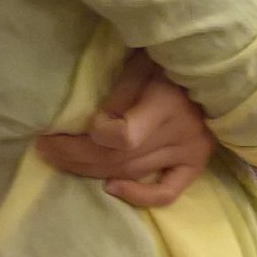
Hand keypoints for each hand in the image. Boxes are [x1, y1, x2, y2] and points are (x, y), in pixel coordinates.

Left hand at [34, 52, 217, 208]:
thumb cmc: (168, 59)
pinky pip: (167, 192)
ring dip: (91, 170)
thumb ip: (118, 95)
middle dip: (75, 155)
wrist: (211, 67)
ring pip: (131, 172)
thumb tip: (92, 128)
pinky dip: (139, 197)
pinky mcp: (195, 163)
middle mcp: (180, 133)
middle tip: (45, 148)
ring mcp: (190, 152)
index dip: (97, 134)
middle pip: (118, 157)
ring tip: (61, 160)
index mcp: (166, 104)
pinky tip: (111, 188)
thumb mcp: (140, 64)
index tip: (80, 122)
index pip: (124, 137)